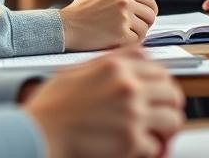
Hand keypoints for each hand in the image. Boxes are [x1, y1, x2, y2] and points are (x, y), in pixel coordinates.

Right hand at [24, 49, 184, 157]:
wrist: (36, 134)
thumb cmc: (50, 107)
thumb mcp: (77, 70)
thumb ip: (108, 63)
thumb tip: (134, 59)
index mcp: (116, 67)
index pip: (159, 68)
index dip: (162, 82)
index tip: (159, 92)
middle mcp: (128, 87)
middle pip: (172, 92)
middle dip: (170, 105)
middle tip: (163, 115)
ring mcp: (132, 114)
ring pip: (173, 119)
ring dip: (165, 129)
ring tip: (155, 134)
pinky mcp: (130, 141)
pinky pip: (155, 146)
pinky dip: (148, 150)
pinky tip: (135, 149)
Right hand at [60, 0, 158, 50]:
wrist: (65, 26)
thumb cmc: (82, 6)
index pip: (150, 1)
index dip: (148, 10)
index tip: (140, 17)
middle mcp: (124, 3)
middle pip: (151, 15)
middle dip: (145, 22)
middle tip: (133, 27)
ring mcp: (123, 20)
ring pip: (146, 29)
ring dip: (138, 33)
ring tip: (125, 34)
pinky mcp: (120, 36)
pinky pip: (138, 41)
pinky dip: (131, 43)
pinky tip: (120, 41)